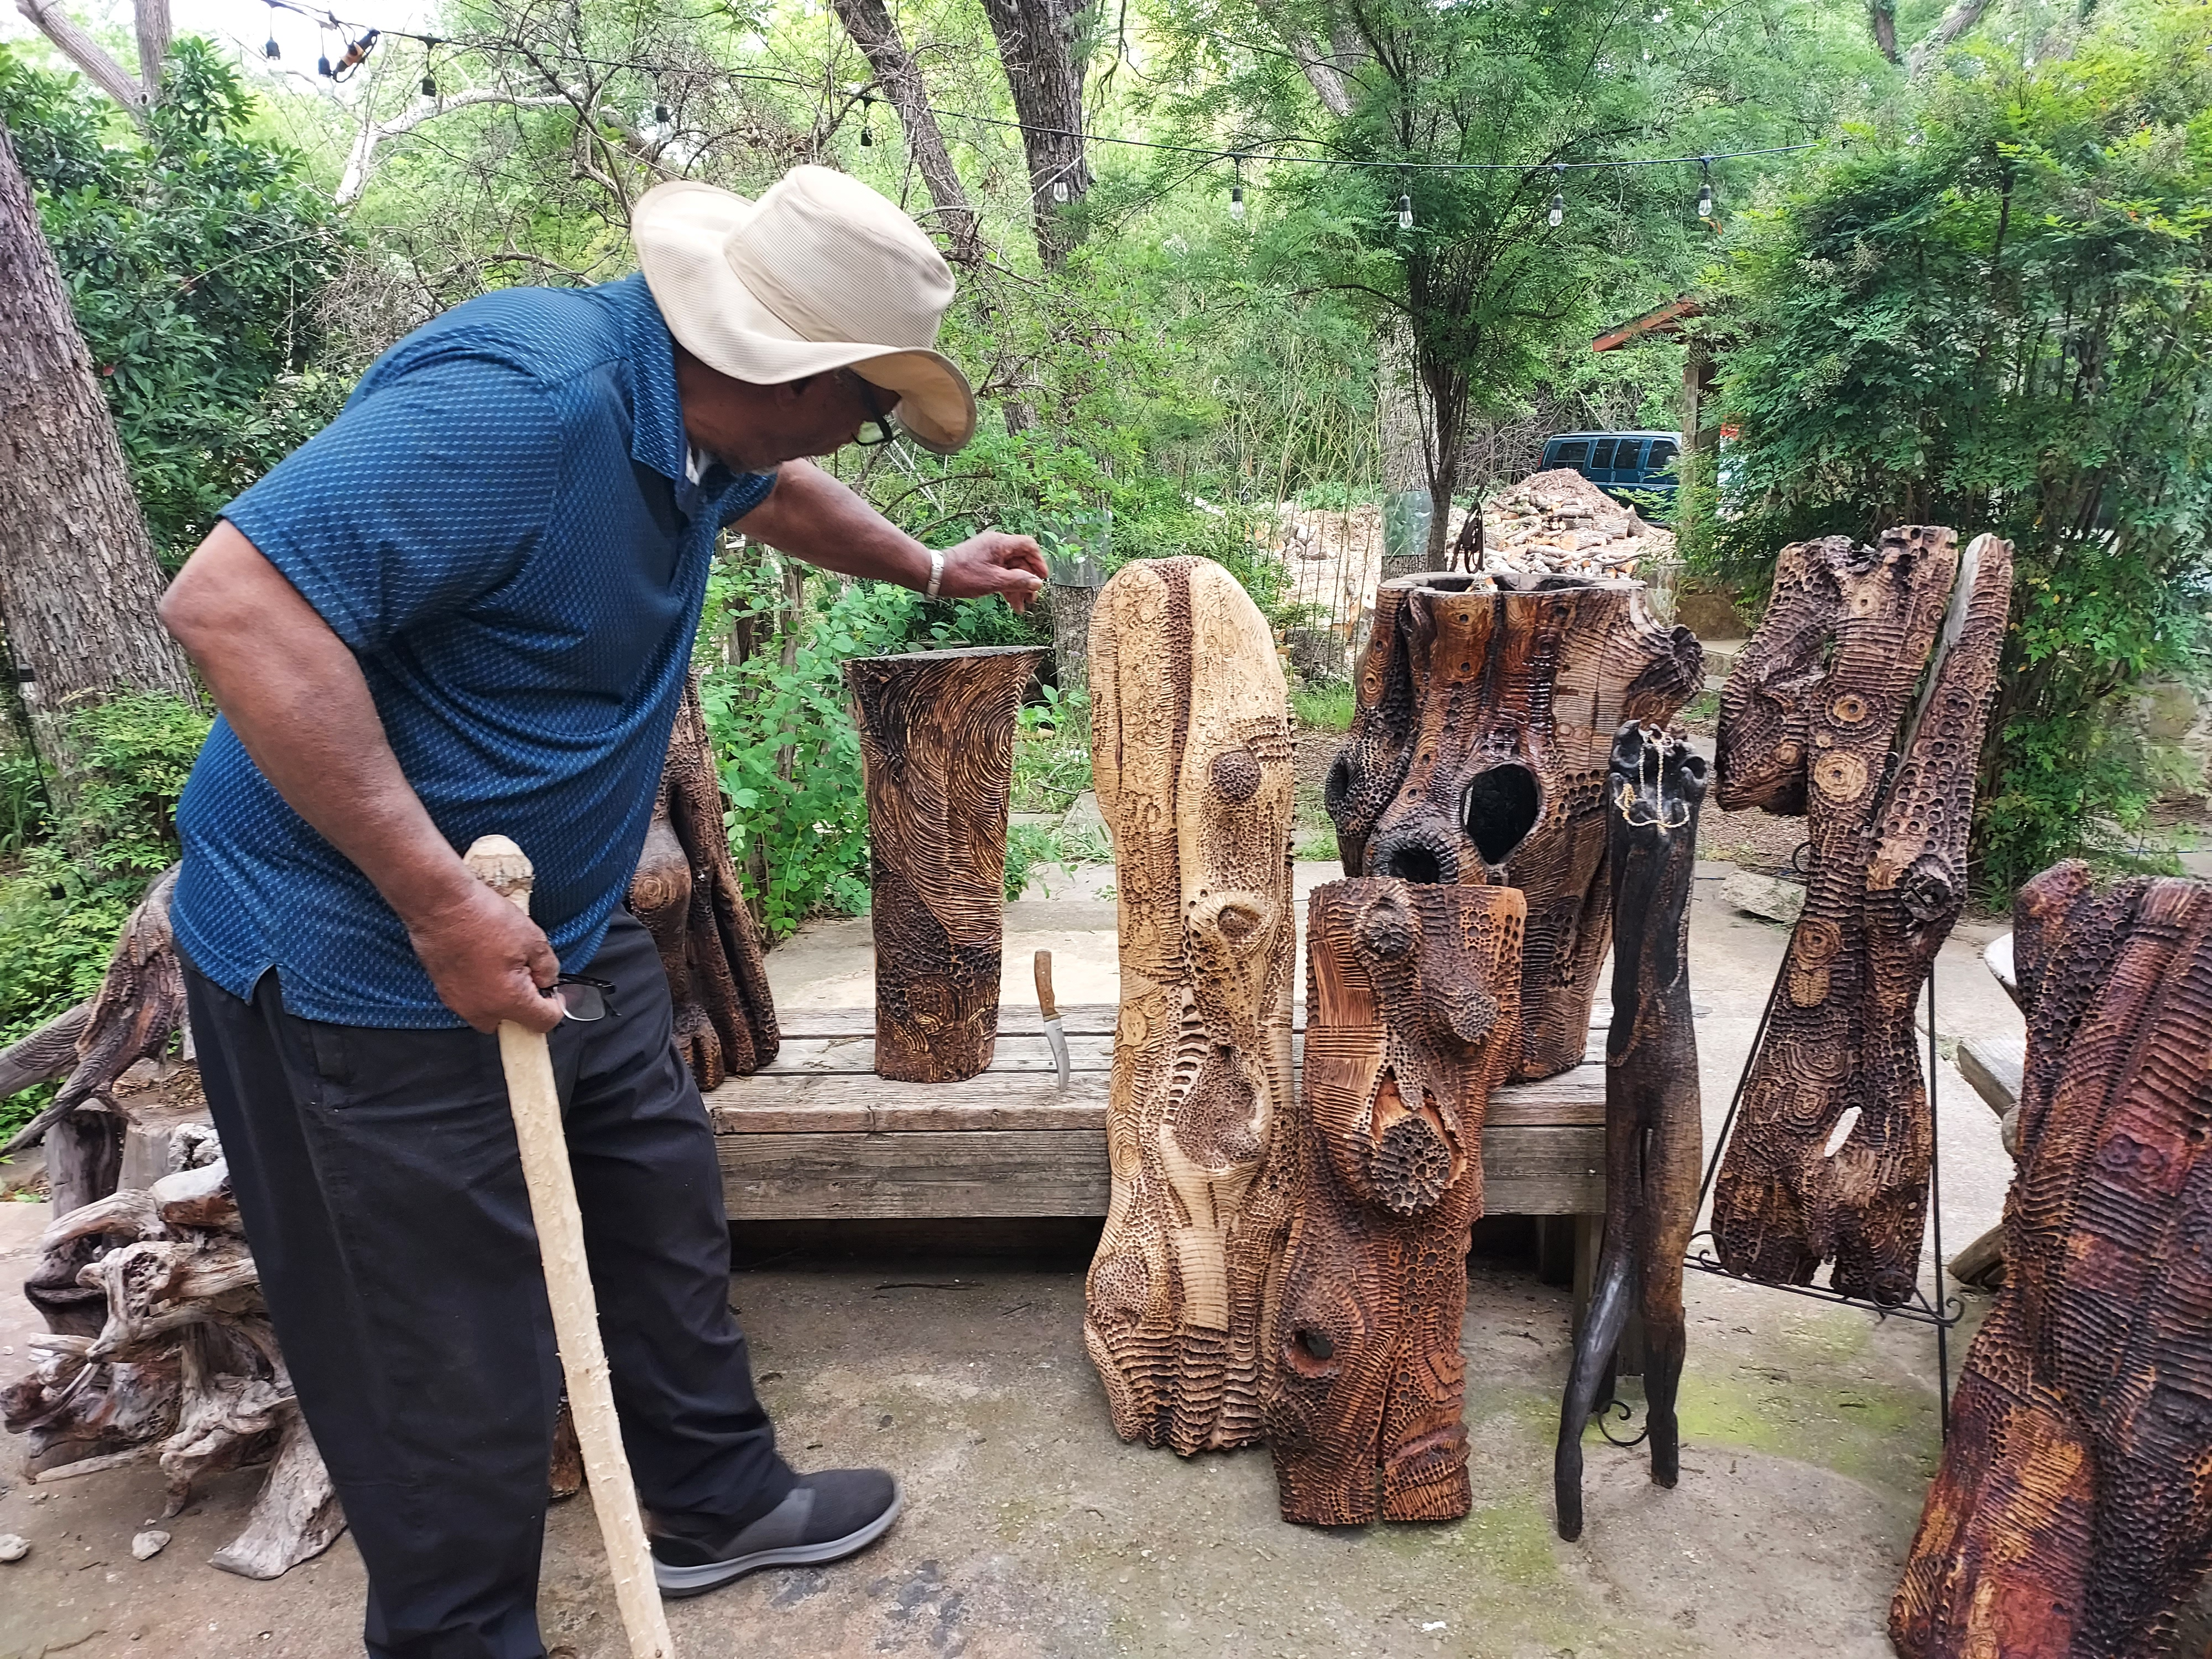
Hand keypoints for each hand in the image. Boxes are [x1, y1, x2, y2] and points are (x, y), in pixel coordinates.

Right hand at [406, 879, 563, 1034]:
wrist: (441, 905)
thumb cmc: (483, 919)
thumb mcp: (532, 939)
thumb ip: (548, 967)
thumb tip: (549, 980)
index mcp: (509, 1000)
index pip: (543, 1023)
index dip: (555, 1007)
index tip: (554, 992)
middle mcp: (481, 1009)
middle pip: (514, 1023)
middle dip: (525, 1004)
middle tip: (527, 975)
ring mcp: (459, 1002)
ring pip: (490, 1012)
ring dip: (502, 998)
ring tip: (504, 965)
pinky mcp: (444, 991)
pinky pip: (471, 1000)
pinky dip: (482, 989)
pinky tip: (484, 963)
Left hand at [936, 532, 1047, 611]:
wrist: (936, 576)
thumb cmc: (963, 575)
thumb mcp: (995, 581)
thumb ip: (1019, 581)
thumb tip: (1037, 583)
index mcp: (1001, 543)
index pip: (1029, 546)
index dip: (1039, 562)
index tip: (1042, 579)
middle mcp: (996, 545)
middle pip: (1021, 560)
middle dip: (1028, 580)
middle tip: (1032, 598)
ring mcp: (988, 554)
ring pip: (1011, 569)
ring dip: (1017, 587)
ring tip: (1021, 607)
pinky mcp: (981, 563)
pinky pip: (1000, 573)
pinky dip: (1006, 586)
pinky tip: (1011, 602)